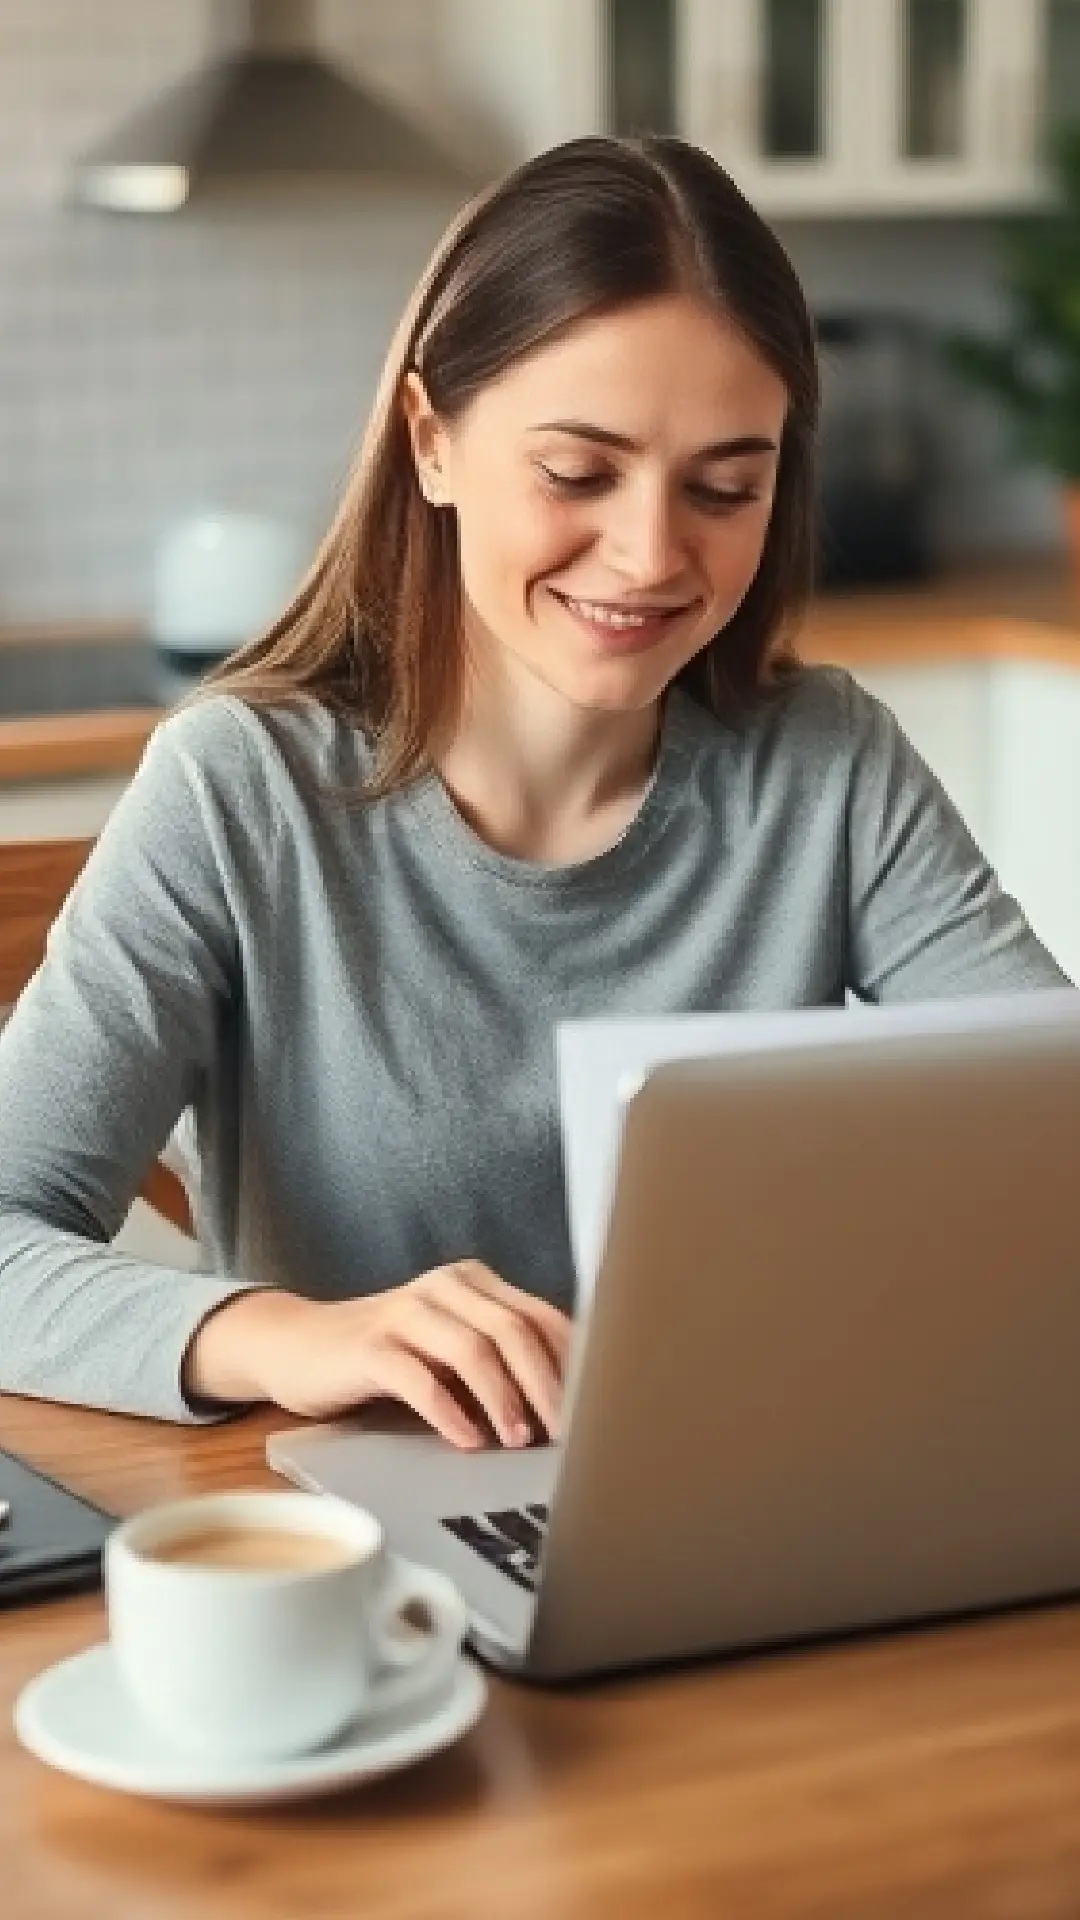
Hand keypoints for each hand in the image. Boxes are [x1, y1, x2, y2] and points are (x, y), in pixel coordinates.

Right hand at [185, 1262, 572, 1449]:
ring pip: (472, 1348)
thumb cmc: (386, 1356)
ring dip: (503, 1399)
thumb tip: (566, 1408)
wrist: (296, 1347)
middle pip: (514, 1329)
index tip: (595, 1409)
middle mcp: (444, 1287)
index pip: (541, 1315)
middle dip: (546, 1385)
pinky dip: (449, 1411)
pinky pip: (419, 1378)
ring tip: (517, 1441)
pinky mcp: (369, 1347)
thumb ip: (496, 1361)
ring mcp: (404, 1312)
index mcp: (473, 1283)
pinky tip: (466, 1440)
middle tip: (564, 1433)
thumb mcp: (447, 1349)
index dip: (571, 1363)